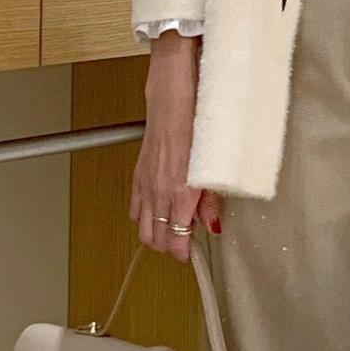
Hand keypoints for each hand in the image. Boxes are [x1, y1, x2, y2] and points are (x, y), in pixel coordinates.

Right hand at [130, 36, 221, 259]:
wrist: (174, 95)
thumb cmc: (197, 122)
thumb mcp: (214, 165)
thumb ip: (212, 199)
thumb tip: (214, 223)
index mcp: (180, 193)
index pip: (175, 241)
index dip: (183, 254)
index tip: (191, 255)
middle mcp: (159, 192)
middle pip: (156, 239)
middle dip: (170, 246)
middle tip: (186, 242)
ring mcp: (145, 183)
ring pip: (142, 227)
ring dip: (156, 233)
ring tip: (173, 229)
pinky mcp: (138, 173)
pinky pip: (135, 206)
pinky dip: (143, 215)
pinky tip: (157, 210)